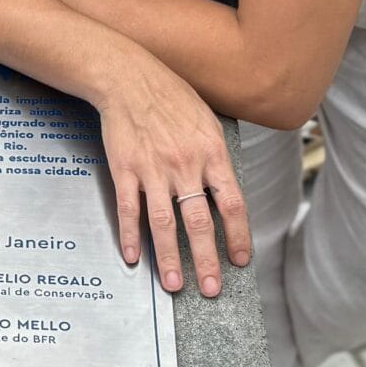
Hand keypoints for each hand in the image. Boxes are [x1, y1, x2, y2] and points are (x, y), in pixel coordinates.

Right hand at [87, 48, 250, 299]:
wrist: (129, 78)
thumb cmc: (171, 97)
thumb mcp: (207, 122)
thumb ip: (216, 158)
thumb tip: (225, 193)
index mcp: (212, 153)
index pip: (232, 204)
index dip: (238, 236)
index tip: (240, 260)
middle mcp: (185, 165)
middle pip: (199, 222)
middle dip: (206, 260)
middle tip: (211, 288)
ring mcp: (153, 170)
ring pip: (163, 224)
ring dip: (169, 258)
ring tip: (173, 284)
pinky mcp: (125, 170)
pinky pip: (129, 210)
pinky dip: (130, 237)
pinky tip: (133, 257)